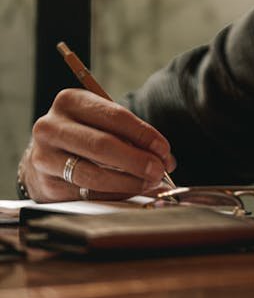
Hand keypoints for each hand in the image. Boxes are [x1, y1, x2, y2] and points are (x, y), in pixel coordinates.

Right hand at [20, 89, 175, 201]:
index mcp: (70, 101)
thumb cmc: (83, 133)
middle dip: (136, 160)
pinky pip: (85, 194)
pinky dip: (112, 195)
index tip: (163, 149)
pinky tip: (128, 193)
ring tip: (147, 183)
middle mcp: (51, 127)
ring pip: (93, 174)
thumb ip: (130, 135)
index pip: (114, 116)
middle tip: (158, 170)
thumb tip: (164, 159)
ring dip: (127, 182)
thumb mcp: (101, 121)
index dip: (143, 134)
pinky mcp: (45, 185)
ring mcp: (44, 157)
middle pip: (102, 145)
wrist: (46, 153)